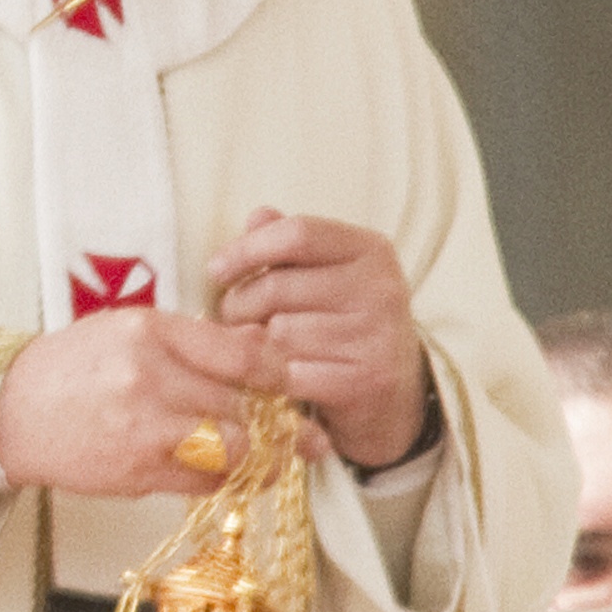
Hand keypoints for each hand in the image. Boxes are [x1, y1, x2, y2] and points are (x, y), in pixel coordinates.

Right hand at [0, 307, 288, 496]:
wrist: (13, 410)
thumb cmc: (78, 366)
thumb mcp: (133, 330)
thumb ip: (196, 342)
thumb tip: (265, 355)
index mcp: (153, 331)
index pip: (243, 354)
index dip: (278, 374)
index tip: (287, 383)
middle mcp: (151, 377)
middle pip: (243, 404)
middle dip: (270, 420)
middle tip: (291, 429)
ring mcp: (145, 428)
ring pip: (233, 448)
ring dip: (255, 456)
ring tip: (263, 455)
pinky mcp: (137, 472)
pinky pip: (204, 482)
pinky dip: (223, 480)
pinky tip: (225, 472)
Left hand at [209, 209, 429, 469]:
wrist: (394, 393)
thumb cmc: (345, 324)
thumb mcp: (328, 274)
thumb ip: (291, 245)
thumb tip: (256, 218)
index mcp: (370, 250)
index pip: (297, 233)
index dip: (246, 250)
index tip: (216, 270)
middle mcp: (380, 288)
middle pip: (278, 286)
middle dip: (239, 304)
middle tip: (232, 318)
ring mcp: (376, 336)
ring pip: (280, 333)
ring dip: (256, 343)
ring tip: (260, 347)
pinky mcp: (366, 381)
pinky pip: (291, 374)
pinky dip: (272, 377)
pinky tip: (275, 376)